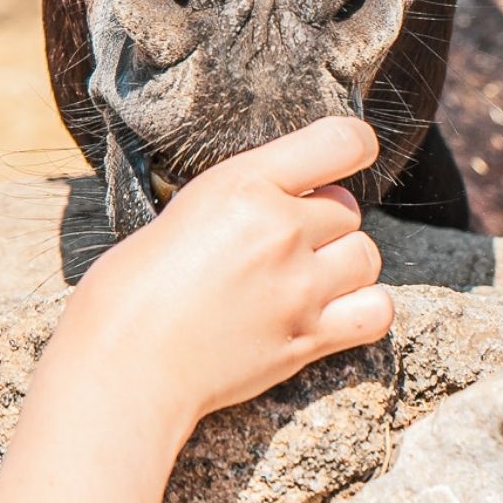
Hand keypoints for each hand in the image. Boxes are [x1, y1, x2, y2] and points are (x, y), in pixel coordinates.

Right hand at [64, 117, 393, 428]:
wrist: (126, 360)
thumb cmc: (131, 287)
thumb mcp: (184, 212)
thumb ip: (242, 200)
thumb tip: (281, 200)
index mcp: (243, 184)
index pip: (341, 142)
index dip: (353, 147)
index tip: (346, 157)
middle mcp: (280, 229)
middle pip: (348, 210)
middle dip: (323, 222)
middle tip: (283, 244)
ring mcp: (300, 286)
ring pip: (367, 256)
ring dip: (344, 265)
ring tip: (305, 278)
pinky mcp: (309, 337)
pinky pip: (376, 311)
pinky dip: (364, 309)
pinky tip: (332, 311)